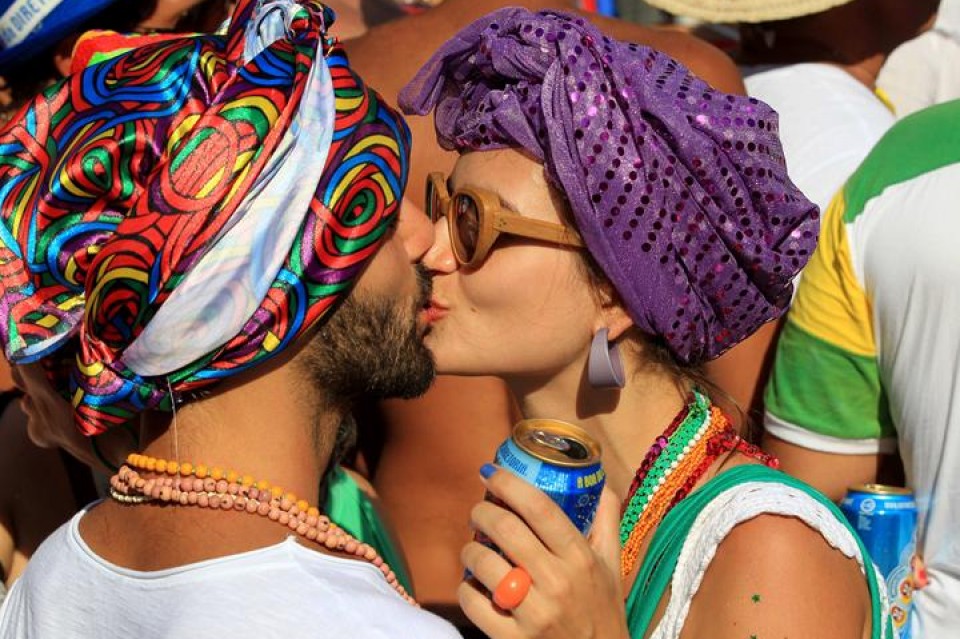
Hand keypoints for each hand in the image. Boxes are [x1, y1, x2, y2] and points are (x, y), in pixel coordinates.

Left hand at [459, 466, 628, 638]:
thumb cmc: (602, 610)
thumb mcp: (613, 565)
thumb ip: (606, 521)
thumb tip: (601, 481)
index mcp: (581, 558)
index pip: (540, 508)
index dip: (509, 483)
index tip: (491, 472)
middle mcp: (558, 582)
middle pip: (506, 529)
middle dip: (481, 512)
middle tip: (478, 510)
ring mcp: (534, 613)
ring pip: (483, 563)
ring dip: (470, 549)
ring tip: (473, 548)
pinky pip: (473, 603)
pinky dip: (466, 589)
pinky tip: (473, 585)